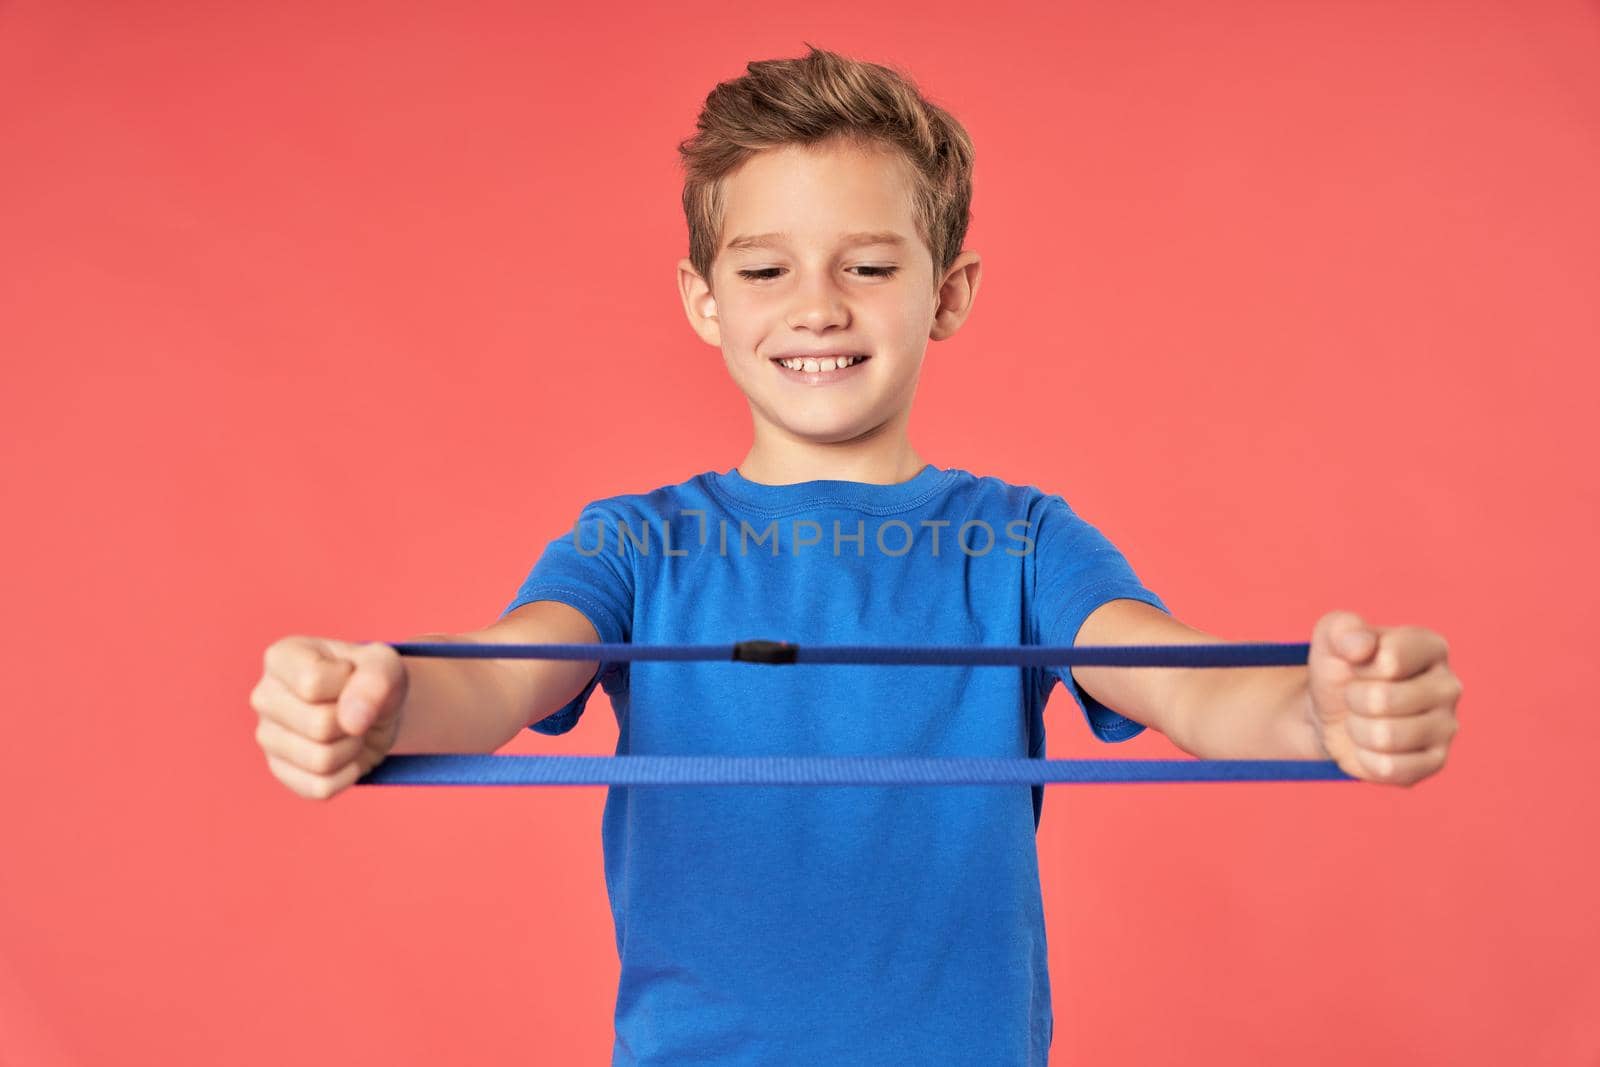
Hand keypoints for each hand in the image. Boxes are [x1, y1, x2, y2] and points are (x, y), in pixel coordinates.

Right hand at [250, 636, 408, 799]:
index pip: (313, 683)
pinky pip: (320, 787)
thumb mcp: (386, 665)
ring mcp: (267, 737)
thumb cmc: (373, 680)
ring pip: (320, 760)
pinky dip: (347, 774)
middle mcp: (264, 696)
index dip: (350, 684)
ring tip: (350, 730)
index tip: (352, 678)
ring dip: (352, 748)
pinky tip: (345, 754)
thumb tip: (352, 721)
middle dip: (354, 721)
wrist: (374, 711)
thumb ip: (375, 679)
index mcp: (281, 658)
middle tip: (355, 710)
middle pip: (319, 725)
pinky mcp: (280, 771)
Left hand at [1306, 611, 1461, 785]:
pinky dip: (1365, 758)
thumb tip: (1362, 647)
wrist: (1331, 711)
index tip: (1358, 663)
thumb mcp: (1330, 637)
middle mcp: (1448, 686)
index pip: (1389, 659)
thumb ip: (1342, 628)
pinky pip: (1390, 768)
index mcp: (1431, 647)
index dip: (1356, 665)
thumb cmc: (1339, 668)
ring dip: (1357, 730)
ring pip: (1385, 737)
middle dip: (1354, 700)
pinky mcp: (1436, 762)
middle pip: (1384, 700)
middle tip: (1356, 696)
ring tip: (1362, 719)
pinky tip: (1370, 745)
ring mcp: (1447, 726)